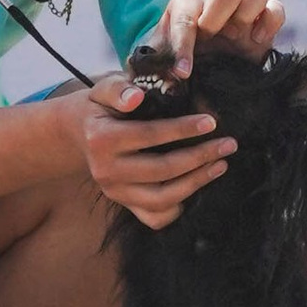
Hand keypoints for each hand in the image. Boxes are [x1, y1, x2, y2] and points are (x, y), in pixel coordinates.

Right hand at [77, 76, 234, 230]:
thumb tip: (136, 97)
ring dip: (196, 183)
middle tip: (228, 144)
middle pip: (161, 170)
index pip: (149, 135)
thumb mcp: (103, 88)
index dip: (182, 129)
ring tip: (220, 165)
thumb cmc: (99, 106)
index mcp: (102, 139)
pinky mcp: (122, 203)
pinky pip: (154, 217)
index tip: (212, 122)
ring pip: (161, 199)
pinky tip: (197, 187)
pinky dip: (178, 208)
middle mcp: (106, 170)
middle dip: (200, 157)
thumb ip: (118, 89)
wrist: (78, 132)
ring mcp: (114, 192)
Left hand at [150, 0, 284, 76]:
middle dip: (219, 15)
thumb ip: (149, 78)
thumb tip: (139, 97)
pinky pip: (276, 8)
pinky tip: (258, 43)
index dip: (183, 47)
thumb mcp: (157, 68)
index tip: (184, 74)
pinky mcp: (263, 23)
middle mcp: (215, 2)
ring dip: (249, 12)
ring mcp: (242, 10)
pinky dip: (271, 22)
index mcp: (185, 7)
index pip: (185, 19)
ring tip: (240, 38)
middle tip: (212, 39)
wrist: (199, 67)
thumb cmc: (174, 64)